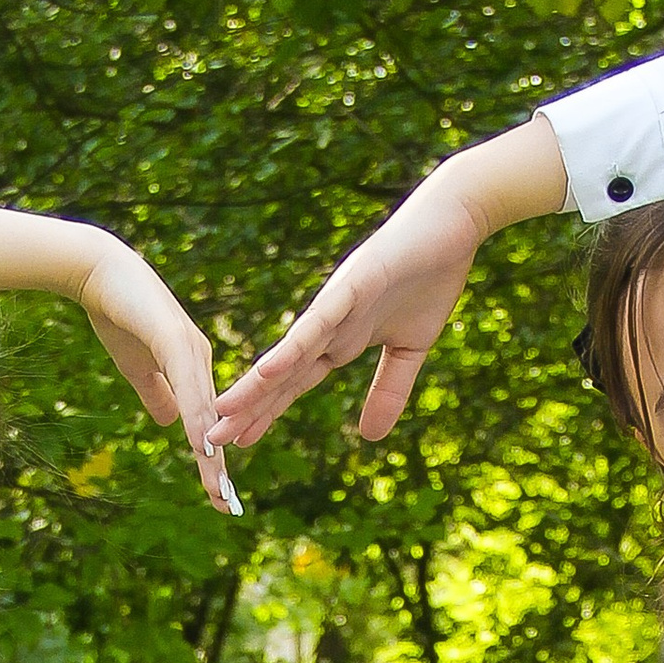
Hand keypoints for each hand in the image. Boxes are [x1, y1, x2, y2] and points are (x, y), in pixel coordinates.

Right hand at [77, 235, 239, 513]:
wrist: (98, 271)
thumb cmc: (117, 313)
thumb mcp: (138, 365)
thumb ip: (157, 393)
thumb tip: (170, 424)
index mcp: (194, 368)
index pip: (207, 422)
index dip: (212, 459)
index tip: (219, 496)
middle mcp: (200, 360)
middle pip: (213, 423)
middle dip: (218, 466)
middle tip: (227, 506)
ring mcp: (190, 349)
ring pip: (206, 410)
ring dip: (211, 450)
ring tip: (218, 486)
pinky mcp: (175, 338)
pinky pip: (189, 385)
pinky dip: (196, 415)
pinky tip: (200, 441)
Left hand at [210, 121, 564, 454]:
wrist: (453, 221)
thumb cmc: (431, 277)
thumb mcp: (411, 351)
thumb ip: (388, 391)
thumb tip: (370, 438)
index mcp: (340, 340)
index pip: (295, 383)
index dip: (266, 412)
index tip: (237, 441)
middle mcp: (327, 324)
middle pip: (281, 373)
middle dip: (247, 405)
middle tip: (210, 437)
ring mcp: (336, 304)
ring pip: (289, 352)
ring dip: (257, 383)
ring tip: (225, 409)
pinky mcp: (352, 284)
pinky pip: (318, 321)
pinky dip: (294, 346)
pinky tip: (267, 368)